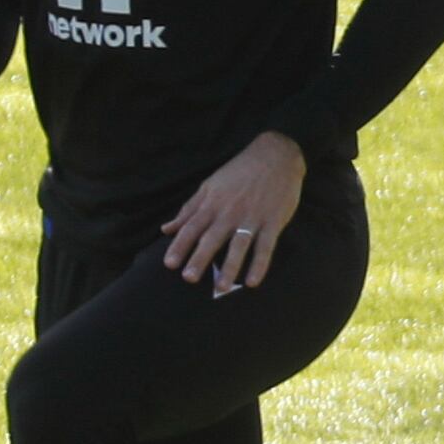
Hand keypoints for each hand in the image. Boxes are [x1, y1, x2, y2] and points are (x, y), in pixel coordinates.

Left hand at [161, 133, 307, 296]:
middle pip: (211, 238)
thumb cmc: (240, 171)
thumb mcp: (209, 185)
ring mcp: (252, 218)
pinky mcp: (272, 222)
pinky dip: (260, 264)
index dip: (180, 245)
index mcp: (212, 203)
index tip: (170, 264)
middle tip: (189, 278)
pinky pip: (266, 247)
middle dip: (200, 258)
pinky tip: (253, 281)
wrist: (275, 157)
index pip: (191, 227)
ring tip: (222, 287)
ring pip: (238, 245)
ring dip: (230, 267)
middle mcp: (229, 212)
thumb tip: (167, 228)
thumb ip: (189, 209)